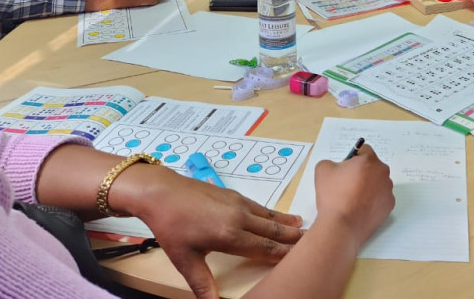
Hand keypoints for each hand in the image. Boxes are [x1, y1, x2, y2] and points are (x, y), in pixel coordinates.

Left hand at [118, 165, 304, 298]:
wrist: (161, 191)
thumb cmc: (171, 225)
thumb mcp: (184, 259)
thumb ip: (202, 283)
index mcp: (230, 235)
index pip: (265, 248)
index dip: (284, 254)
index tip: (301, 257)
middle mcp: (239, 217)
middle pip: (273, 230)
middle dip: (293, 237)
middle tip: (312, 240)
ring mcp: (238, 203)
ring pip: (268, 216)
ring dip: (286, 223)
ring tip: (302, 226)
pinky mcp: (233, 195)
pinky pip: (259, 207)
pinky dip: (273, 213)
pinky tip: (276, 216)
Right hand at [313, 145, 394, 245]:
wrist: (341, 226)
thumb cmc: (333, 196)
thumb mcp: (322, 169)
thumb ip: (331, 162)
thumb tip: (338, 167)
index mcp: (369, 160)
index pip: (363, 150)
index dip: (352, 158)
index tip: (345, 169)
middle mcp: (382, 172)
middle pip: (372, 167)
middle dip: (362, 172)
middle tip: (347, 185)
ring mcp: (388, 190)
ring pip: (377, 182)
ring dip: (368, 186)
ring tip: (353, 199)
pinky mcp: (389, 206)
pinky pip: (381, 198)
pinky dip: (373, 201)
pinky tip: (360, 208)